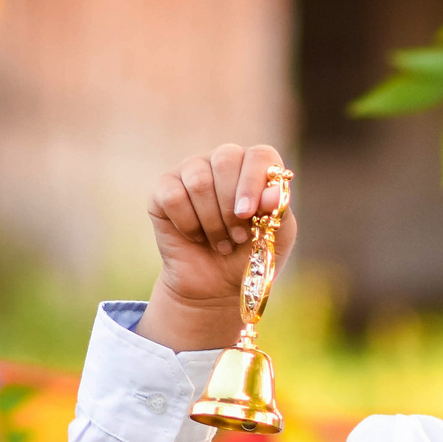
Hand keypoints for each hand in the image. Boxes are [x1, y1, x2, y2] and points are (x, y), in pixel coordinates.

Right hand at [137, 142, 299, 351]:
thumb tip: (274, 193)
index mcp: (253, 167)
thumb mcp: (276, 238)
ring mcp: (190, 172)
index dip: (254, 182)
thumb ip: (279, 211)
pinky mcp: (164, 189)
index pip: (259, 155)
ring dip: (212, 221)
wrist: (216, 286)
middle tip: (238, 237)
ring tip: (222, 243)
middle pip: (225, 160)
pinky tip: (196, 237)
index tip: (249, 214)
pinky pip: (173, 197)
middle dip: (231, 206)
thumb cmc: (250, 255)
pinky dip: (188, 224)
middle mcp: (220, 162)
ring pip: (199, 181)